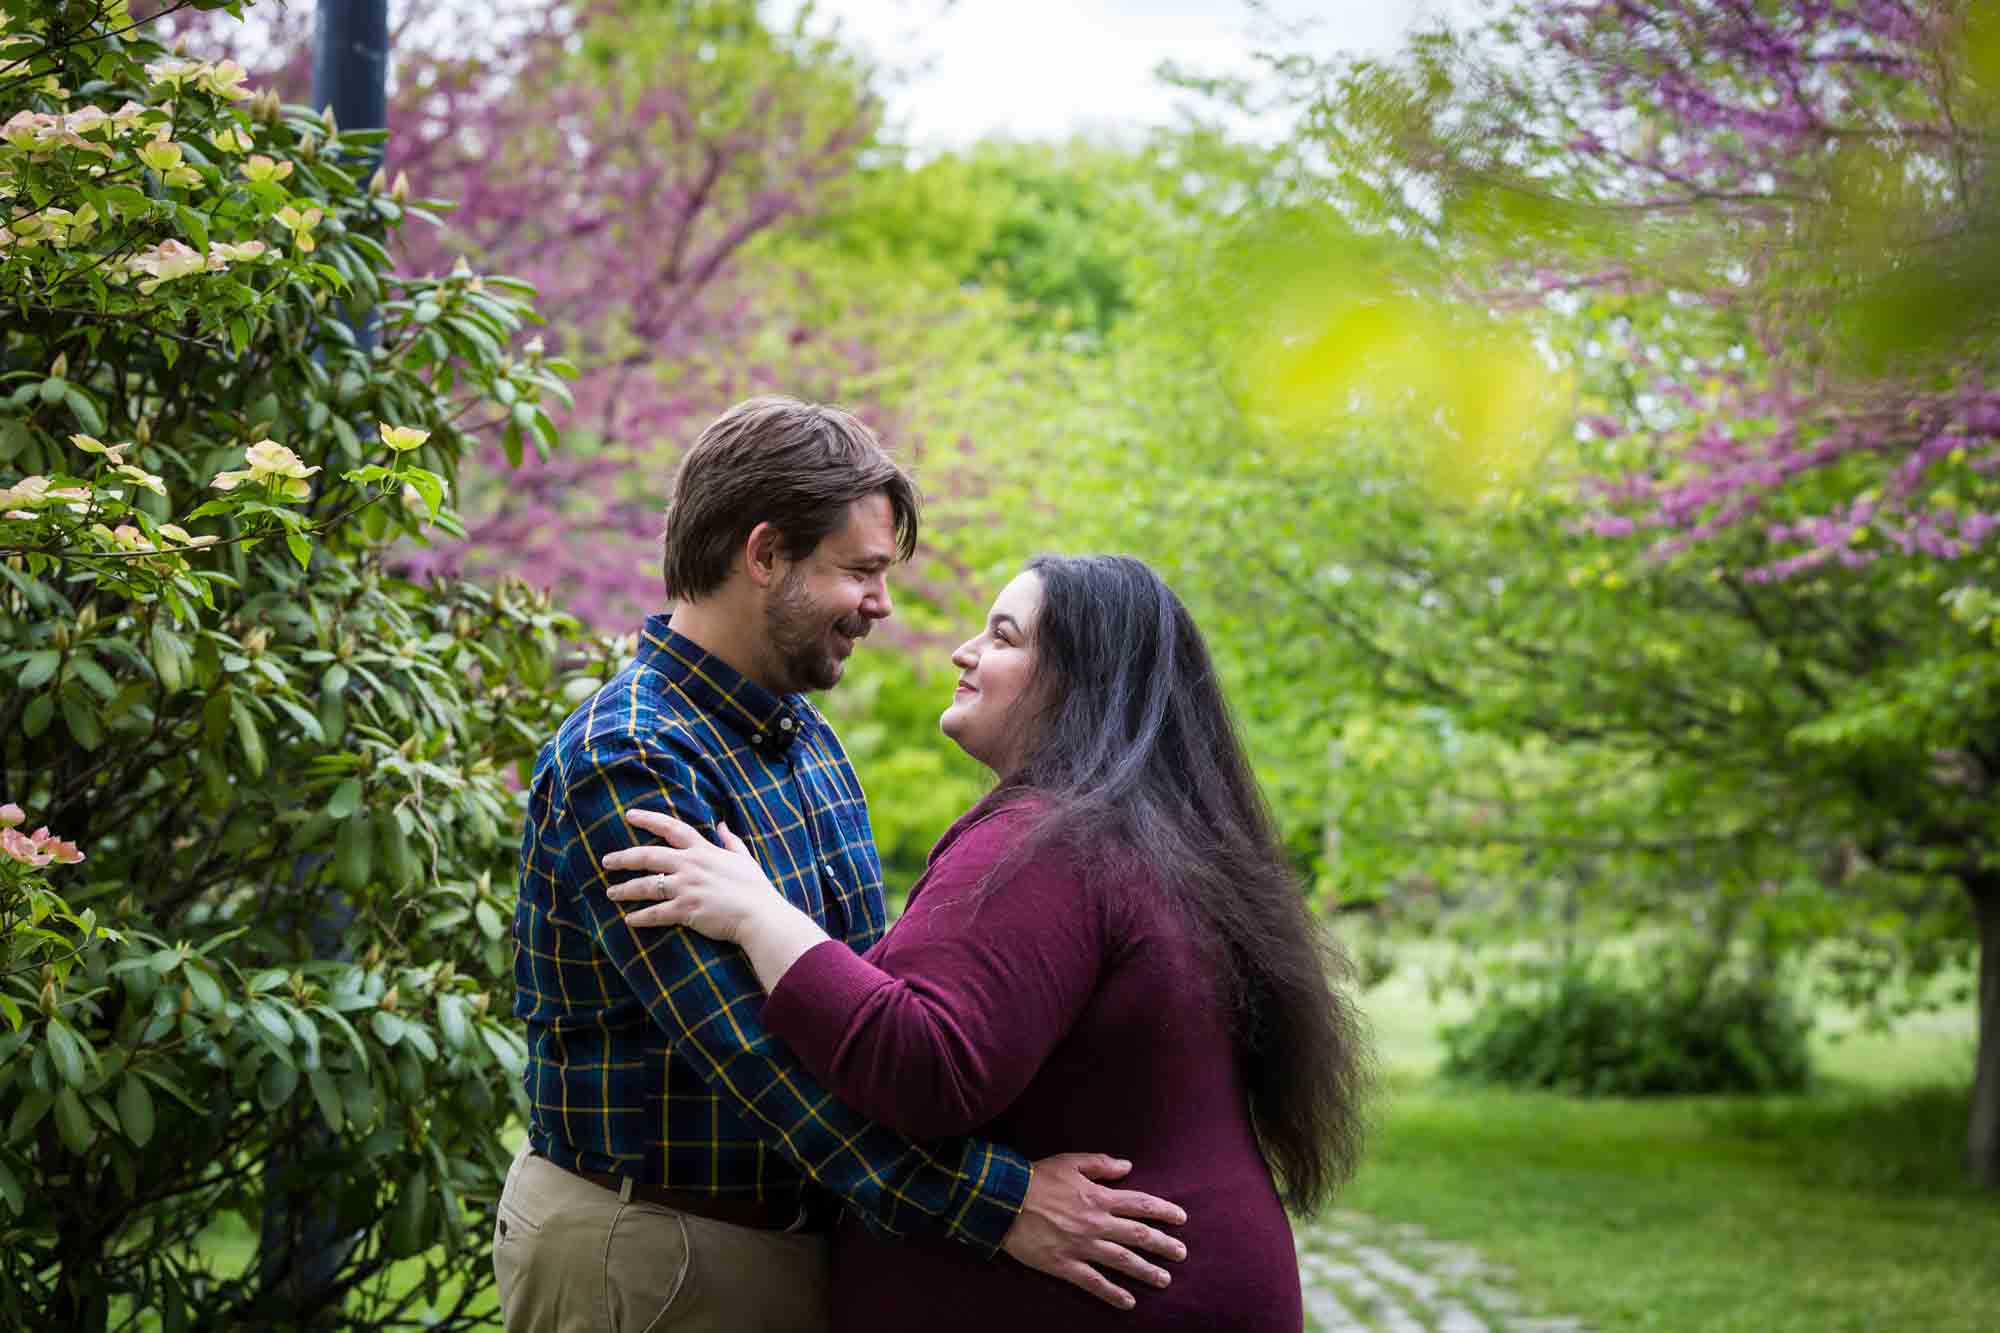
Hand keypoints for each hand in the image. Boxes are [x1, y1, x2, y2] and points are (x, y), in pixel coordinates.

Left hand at [603, 810, 783, 943]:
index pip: (671, 828)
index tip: (629, 815)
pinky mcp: (686, 910)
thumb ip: (730, 841)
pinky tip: (629, 920)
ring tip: (611, 892)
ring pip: (647, 885)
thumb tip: (722, 824)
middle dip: (623, 858)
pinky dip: (640, 918)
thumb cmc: (755, 888)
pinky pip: (656, 913)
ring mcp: (686, 887)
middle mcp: (691, 865)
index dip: (648, 819)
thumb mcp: (744, 858)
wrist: (760, 915)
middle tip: (606, 861)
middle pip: (648, 856)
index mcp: (703, 850)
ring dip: (625, 889)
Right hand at [1001, 1153, 1186, 1310]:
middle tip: (1182, 1254)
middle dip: (1163, 1245)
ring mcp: (1082, 1246)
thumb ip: (1101, 1164)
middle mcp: (1097, 1223)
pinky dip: (1113, 1293)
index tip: (1181, 1218)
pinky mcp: (1065, 1265)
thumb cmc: (1036, 1178)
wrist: (1004, 1201)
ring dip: (1146, 1271)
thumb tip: (1128, 1166)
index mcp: (1099, 1197)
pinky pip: (1094, 1283)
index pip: (1141, 1204)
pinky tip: (1129, 1302)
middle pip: (1138, 1235)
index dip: (1164, 1211)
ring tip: (1164, 1279)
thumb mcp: (1071, 1162)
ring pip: (1123, 1261)